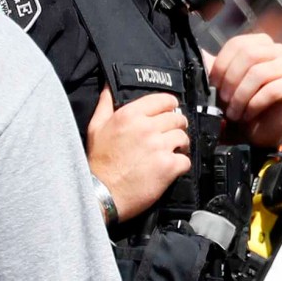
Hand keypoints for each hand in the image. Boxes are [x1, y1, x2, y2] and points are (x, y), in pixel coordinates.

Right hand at [87, 90, 190, 217]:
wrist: (101, 193)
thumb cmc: (98, 162)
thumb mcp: (96, 127)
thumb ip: (105, 104)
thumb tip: (109, 86)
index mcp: (130, 115)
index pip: (164, 100)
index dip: (170, 106)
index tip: (169, 113)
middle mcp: (147, 128)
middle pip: (177, 119)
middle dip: (176, 127)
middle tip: (169, 136)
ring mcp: (159, 147)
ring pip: (184, 138)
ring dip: (180, 145)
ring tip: (171, 152)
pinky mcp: (168, 166)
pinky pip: (185, 160)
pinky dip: (180, 165)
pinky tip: (170, 168)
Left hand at [210, 32, 281, 147]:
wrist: (257, 132)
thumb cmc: (239, 105)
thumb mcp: (222, 84)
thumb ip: (212, 66)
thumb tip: (195, 51)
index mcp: (258, 43)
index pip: (237, 44)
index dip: (222, 66)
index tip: (213, 86)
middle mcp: (277, 50)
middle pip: (249, 55)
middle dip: (231, 81)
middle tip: (223, 101)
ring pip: (259, 73)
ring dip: (241, 96)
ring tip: (234, 113)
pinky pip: (273, 90)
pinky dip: (255, 105)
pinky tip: (248, 116)